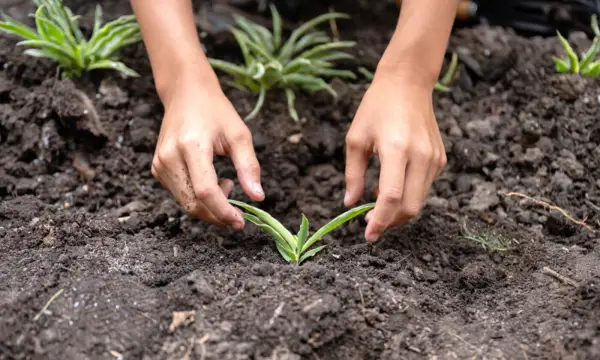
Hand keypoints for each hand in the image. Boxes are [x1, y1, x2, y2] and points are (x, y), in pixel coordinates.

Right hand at [151, 80, 264, 228]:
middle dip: (218, 215)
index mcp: (191, 146)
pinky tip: (211, 179)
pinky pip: (180, 194)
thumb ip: (249, 167)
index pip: (206, 191)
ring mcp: (160, 164)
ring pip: (186, 203)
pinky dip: (199, 197)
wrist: (186, 93)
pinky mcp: (157, 168)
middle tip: (238, 209)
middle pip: (193, 204)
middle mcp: (170, 157)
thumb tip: (258, 198)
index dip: (223, 211)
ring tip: (226, 182)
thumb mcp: (239, 135)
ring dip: (210, 206)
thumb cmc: (216, 112)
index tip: (240, 221)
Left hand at [344, 72, 446, 241]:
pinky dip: (409, 195)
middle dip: (390, 221)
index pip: (391, 197)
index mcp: (397, 149)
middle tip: (370, 223)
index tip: (368, 235)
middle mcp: (421, 156)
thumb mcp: (356, 140)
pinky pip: (425, 187)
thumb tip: (350, 204)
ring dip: (399, 210)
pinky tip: (393, 186)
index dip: (380, 221)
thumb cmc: (376, 108)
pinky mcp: (441, 159)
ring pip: (420, 201)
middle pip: (410, 206)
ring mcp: (435, 158)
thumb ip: (353, 175)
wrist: (408, 83)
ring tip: (376, 202)